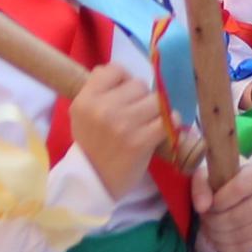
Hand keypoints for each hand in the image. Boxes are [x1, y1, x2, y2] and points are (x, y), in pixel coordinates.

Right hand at [68, 68, 166, 197]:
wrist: (95, 181)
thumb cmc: (92, 145)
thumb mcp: (81, 114)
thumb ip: (96, 90)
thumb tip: (115, 70)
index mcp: (86, 99)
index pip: (115, 70)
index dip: (123, 80)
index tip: (123, 95)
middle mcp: (103, 109)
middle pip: (138, 85)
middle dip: (141, 98)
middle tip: (135, 115)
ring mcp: (123, 125)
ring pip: (155, 100)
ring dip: (156, 111)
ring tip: (148, 123)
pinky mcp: (141, 141)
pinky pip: (168, 120)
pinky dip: (170, 124)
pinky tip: (162, 130)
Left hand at [199, 158, 251, 251]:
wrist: (247, 191)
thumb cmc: (226, 182)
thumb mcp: (209, 176)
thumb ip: (201, 186)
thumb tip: (202, 207)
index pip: (238, 189)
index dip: (218, 202)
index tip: (208, 206)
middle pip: (240, 216)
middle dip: (216, 223)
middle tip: (206, 221)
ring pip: (244, 234)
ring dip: (221, 237)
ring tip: (211, 230)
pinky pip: (251, 245)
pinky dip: (231, 247)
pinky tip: (222, 240)